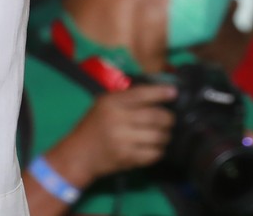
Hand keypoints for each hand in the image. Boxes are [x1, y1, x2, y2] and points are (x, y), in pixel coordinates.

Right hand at [53, 84, 176, 181]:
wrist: (79, 154)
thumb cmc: (93, 125)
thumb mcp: (104, 104)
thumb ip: (126, 97)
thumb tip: (157, 92)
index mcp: (112, 103)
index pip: (142, 94)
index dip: (161, 93)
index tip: (174, 92)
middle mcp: (118, 120)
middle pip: (155, 116)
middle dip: (168, 118)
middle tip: (170, 119)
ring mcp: (123, 141)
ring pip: (158, 136)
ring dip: (166, 135)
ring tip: (165, 134)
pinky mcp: (127, 159)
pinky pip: (153, 154)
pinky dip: (159, 150)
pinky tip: (157, 147)